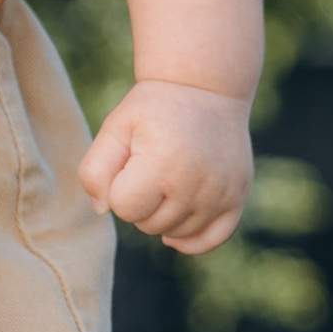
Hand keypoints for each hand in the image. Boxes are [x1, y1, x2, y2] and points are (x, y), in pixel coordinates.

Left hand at [78, 80, 253, 250]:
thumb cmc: (152, 111)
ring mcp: (221, 193)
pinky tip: (175, 231)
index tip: (128, 165)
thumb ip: (95, 170)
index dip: (118, 189)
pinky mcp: (237, 197)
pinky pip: (213, 239)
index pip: (124, 208)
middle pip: (148, 225)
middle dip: (140, 202)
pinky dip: (192, 241)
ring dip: (162, 215)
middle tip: (149, 168)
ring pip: (175, 232)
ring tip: (166, 179)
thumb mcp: (115, 128)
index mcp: (162, 164)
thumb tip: (104, 209)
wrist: (205, 90)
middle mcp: (196, 183)